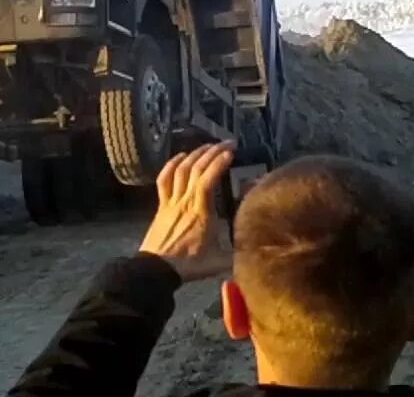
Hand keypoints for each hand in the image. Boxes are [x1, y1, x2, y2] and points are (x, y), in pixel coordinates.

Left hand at [138, 141, 235, 281]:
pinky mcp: (161, 205)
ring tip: (208, 146)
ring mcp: (171, 201)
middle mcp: (186, 202)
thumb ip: (237, 253)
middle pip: (196, 170)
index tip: (231, 152)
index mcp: (201, 212)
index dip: (219, 163)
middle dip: (212, 152)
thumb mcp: (218, 261)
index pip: (208, 180)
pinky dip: (172, 164)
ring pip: (181, 171)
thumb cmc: (188, 265)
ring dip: (195, 154)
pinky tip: (180, 156)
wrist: (156, 270)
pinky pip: (164, 179)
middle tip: (226, 143)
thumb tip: (257, 248)